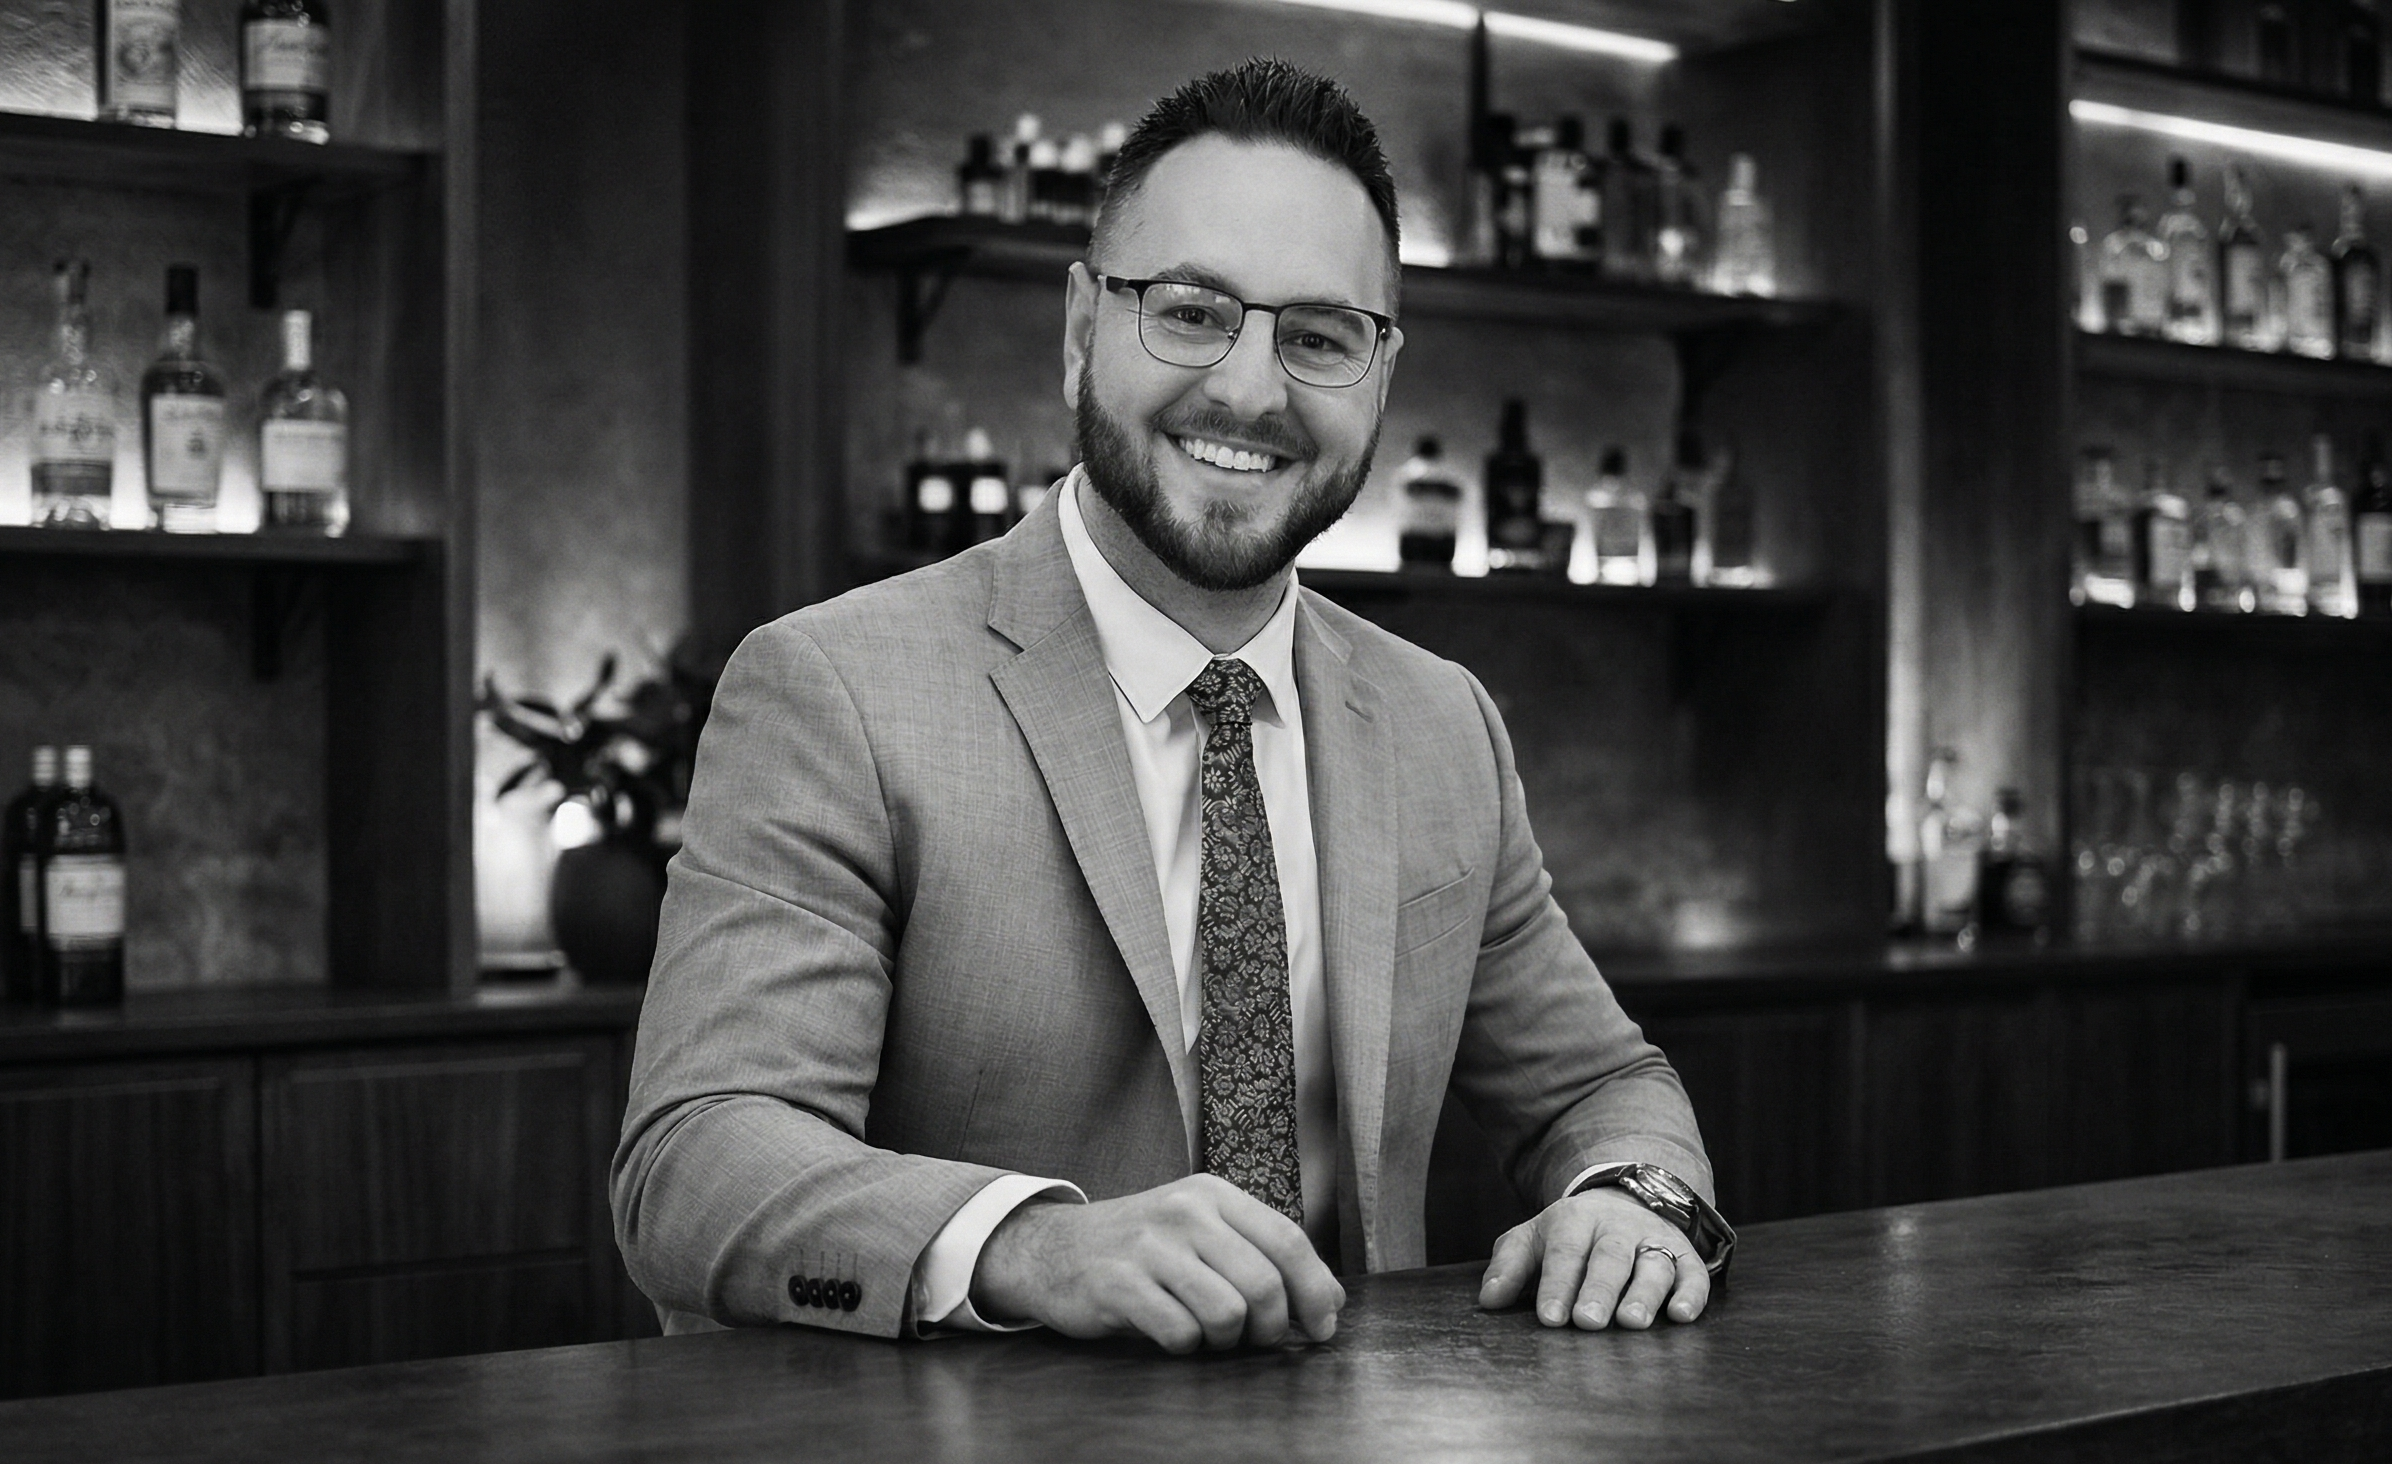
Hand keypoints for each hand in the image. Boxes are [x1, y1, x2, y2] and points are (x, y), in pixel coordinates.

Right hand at [970, 1173, 1343, 1352]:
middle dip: (1272, 1327)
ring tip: (1209, 1334)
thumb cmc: (1143, 1248)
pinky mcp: (1117, 1283)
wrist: (1053, 1248)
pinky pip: (1180, 1333)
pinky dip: (1186, 1346)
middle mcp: (1184, 1212)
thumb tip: (1334, 1300)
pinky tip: (1171, 1332)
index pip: (1288, 1240)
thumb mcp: (1202, 1232)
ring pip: (1227, 1313)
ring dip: (1227, 1341)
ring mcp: (1149, 1246)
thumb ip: (1264, 1255)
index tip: (1323, 1327)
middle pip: (1264, 1283)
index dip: (1316, 1290)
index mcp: (1213, 1194)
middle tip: (1257, 1339)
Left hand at [1477, 1187, 1710, 1330]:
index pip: (1565, 1251)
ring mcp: (1653, 1239)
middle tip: (1588, 1322)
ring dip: (1644, 1293)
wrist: (1621, 1201)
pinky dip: (1691, 1293)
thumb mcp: (1533, 1239)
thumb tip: (1489, 1300)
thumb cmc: (1569, 1234)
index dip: (1557, 1285)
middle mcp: (1617, 1227)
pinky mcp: (1684, 1255)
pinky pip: (1693, 1273)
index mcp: (1575, 1220)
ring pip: (1653, 1264)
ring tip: (1632, 1322)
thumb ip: (1509, 1266)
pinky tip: (1682, 1315)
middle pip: (1610, 1257)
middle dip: (1599, 1290)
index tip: (1550, 1318)